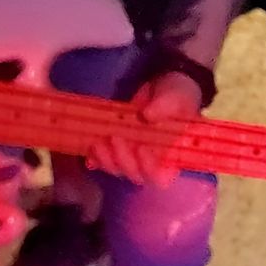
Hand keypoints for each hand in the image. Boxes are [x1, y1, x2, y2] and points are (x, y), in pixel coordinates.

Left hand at [89, 71, 203, 187]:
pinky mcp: (118, 149)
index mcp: (172, 156)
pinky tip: (88, 153)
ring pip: (118, 169)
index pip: (161, 177)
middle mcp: (152, 162)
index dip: (149, 169)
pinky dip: (96, 160)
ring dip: (106, 160)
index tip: (142, 148)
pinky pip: (105, 161)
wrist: (162, 88)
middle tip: (114, 138)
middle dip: (123, 160)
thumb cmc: (176, 97)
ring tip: (97, 143)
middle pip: (135, 175)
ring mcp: (133, 157)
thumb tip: (147, 114)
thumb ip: (165, 106)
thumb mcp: (175, 98)